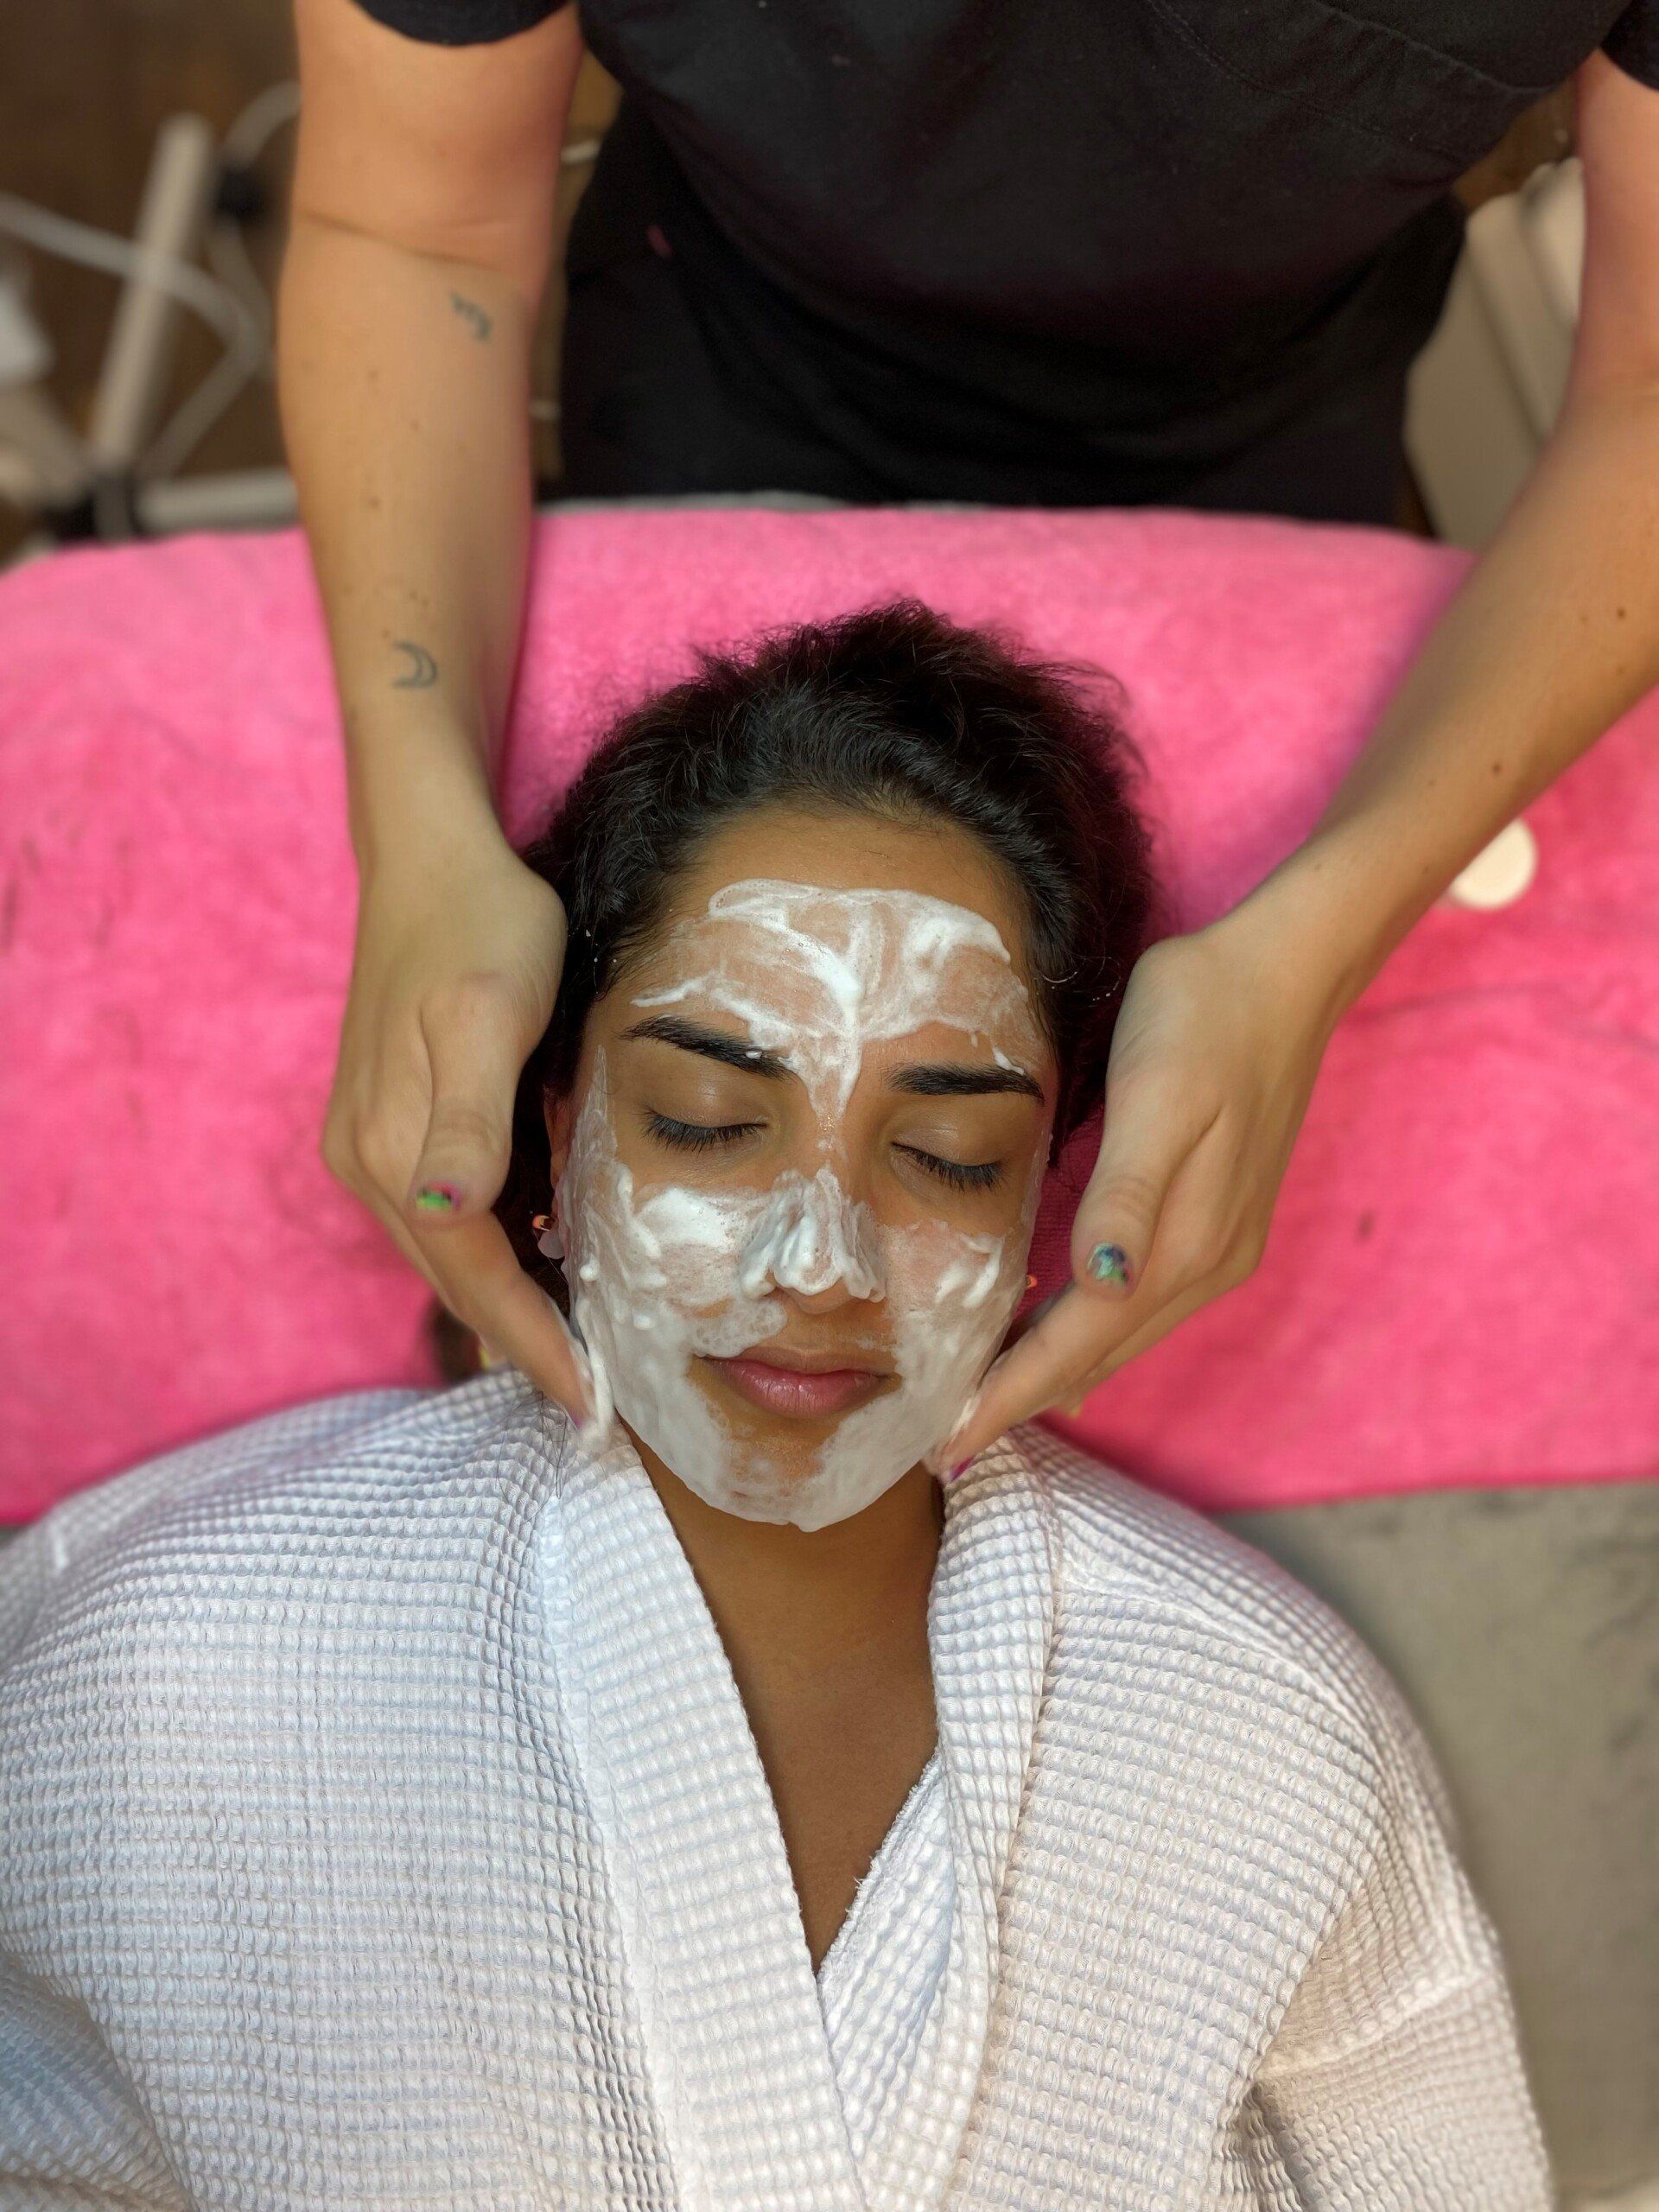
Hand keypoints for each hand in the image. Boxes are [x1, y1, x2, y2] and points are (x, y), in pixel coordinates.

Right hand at [322, 825, 595, 1424]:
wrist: (431, 855)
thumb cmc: (479, 927)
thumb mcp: (485, 1013)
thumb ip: (469, 1116)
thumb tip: (449, 1212)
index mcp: (394, 1150)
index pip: (474, 1277)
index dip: (533, 1343)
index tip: (591, 1405)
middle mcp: (371, 1160)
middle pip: (456, 1277)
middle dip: (523, 1341)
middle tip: (598, 1396)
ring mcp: (374, 1141)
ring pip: (452, 1251)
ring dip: (511, 1301)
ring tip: (582, 1348)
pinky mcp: (393, 1118)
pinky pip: (450, 1212)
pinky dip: (499, 1249)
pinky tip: (549, 1257)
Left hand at [932, 906, 1347, 1467]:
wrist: (1286, 971)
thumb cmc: (1202, 1015)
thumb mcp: (1158, 1094)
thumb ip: (1127, 1195)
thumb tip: (1101, 1285)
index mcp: (1182, 1238)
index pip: (1078, 1341)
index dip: (1012, 1392)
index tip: (949, 1441)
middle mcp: (1205, 1261)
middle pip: (1098, 1354)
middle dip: (1023, 1401)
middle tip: (946, 1445)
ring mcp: (1220, 1247)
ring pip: (1120, 1336)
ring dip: (1055, 1375)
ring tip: (986, 1406)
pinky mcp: (1221, 1223)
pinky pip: (1141, 1305)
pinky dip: (1090, 1336)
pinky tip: (1061, 1346)